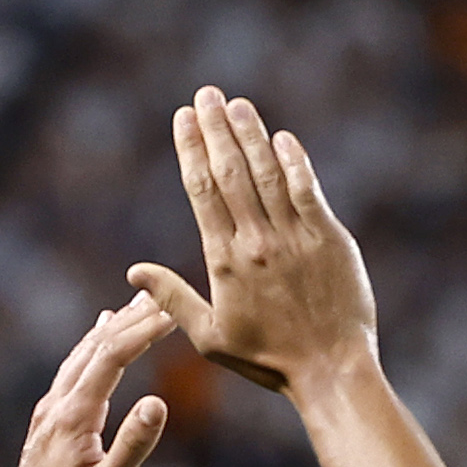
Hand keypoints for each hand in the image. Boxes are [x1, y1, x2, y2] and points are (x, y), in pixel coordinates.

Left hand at [0, 295, 172, 466]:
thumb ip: (133, 445)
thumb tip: (158, 401)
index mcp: (75, 417)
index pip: (111, 356)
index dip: (142, 330)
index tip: (171, 312)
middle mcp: (58, 405)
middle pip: (95, 347)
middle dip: (130, 319)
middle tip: (162, 297)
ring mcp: (50, 411)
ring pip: (81, 354)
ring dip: (111, 328)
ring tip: (136, 306)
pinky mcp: (48, 420)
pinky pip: (72, 369)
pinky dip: (92, 346)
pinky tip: (98, 338)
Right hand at [125, 89, 376, 398]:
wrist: (331, 371)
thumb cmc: (268, 359)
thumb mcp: (211, 337)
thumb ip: (174, 298)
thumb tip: (135, 272)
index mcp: (224, 262)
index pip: (201, 192)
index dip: (191, 149)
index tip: (183, 118)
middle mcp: (257, 244)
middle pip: (230, 173)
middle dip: (216, 129)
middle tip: (206, 95)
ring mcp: (294, 238)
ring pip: (267, 174)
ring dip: (250, 135)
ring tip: (237, 105)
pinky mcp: (329, 239)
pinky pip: (307, 190)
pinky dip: (294, 162)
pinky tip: (281, 137)